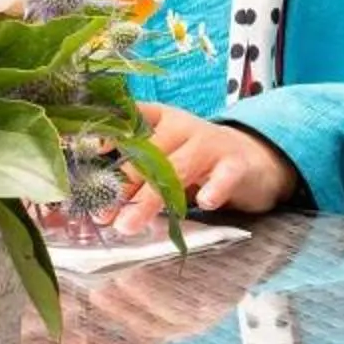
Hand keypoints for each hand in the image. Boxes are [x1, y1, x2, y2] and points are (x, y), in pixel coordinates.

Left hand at [108, 101, 301, 234]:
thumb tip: (98, 200)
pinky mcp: (235, 164)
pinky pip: (224, 176)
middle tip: (103, 214)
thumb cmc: (196, 161)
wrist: (251, 160)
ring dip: (150, 199)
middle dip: (123, 185)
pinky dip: (214, 188)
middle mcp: (183, 127)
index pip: (132, 119)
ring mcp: (210, 144)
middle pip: (148, 154)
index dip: (112, 132)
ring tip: (128, 224)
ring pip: (177, 169)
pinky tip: (203, 203)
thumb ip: (137, 173)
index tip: (93, 149)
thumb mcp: (165, 158)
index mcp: (161, 121)